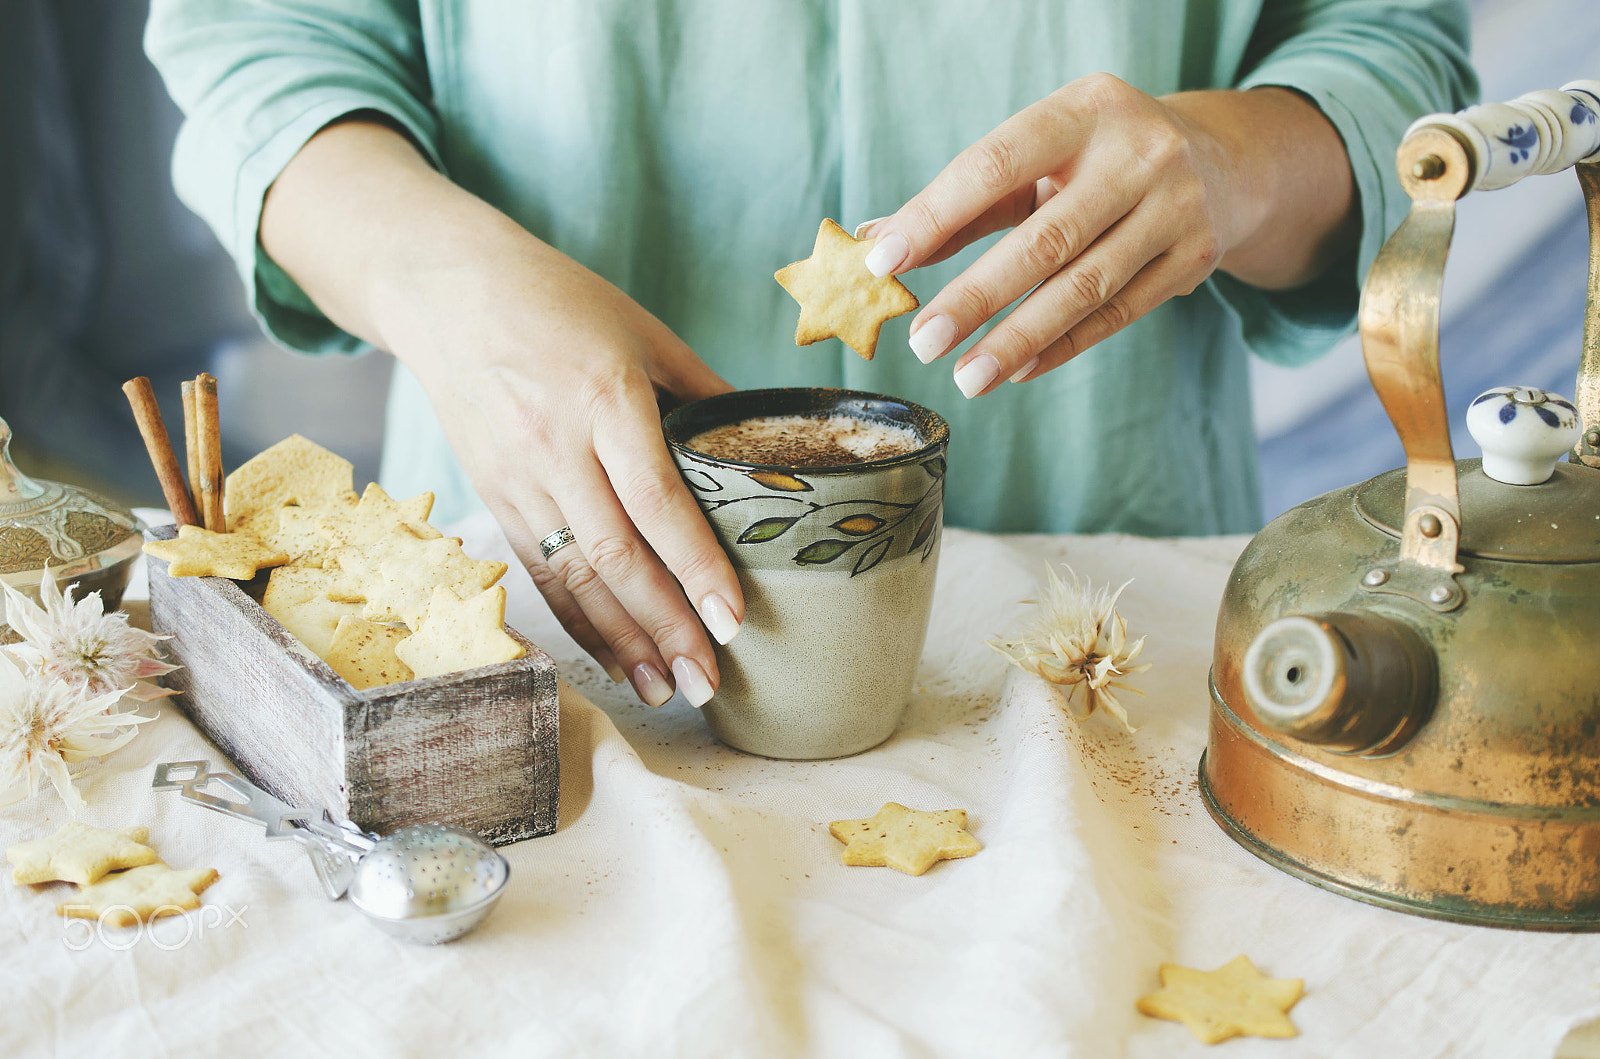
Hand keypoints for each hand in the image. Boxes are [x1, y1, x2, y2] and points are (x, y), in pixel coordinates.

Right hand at [390, 238, 741, 707]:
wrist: (446, 289)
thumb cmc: (559, 301)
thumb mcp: (643, 330)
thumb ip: (701, 392)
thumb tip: (765, 447)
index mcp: (604, 396)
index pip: (657, 500)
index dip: (696, 565)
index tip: (732, 619)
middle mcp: (555, 444)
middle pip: (615, 553)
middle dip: (665, 625)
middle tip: (709, 680)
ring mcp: (515, 475)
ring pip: (573, 574)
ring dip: (621, 640)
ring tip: (666, 688)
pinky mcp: (491, 494)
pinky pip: (538, 570)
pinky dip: (576, 621)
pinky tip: (611, 657)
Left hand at [858, 75, 1354, 396]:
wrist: (1222, 162)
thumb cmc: (1096, 160)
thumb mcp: (1038, 159)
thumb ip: (961, 202)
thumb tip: (873, 244)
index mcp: (1084, 109)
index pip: (994, 165)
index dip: (934, 216)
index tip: (883, 262)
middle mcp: (1138, 152)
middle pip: (1043, 239)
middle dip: (975, 297)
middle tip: (923, 343)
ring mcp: (1176, 207)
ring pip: (1084, 288)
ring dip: (1017, 340)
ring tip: (965, 377)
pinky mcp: (1196, 258)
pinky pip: (1117, 315)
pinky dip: (1062, 347)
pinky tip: (1016, 371)